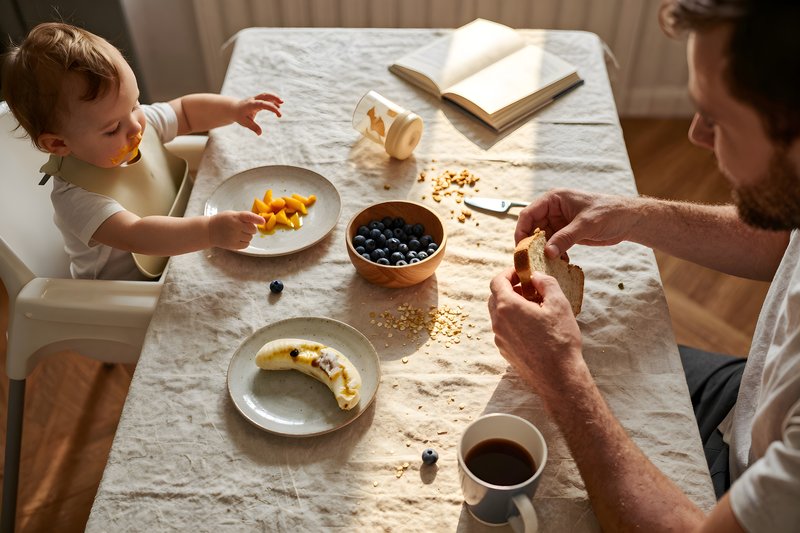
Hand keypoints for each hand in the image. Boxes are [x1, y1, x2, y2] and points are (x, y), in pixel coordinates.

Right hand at [208, 211, 263, 249]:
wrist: (209, 231)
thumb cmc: (222, 221)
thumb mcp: (232, 214)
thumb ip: (244, 217)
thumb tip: (259, 222)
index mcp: (235, 216)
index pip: (249, 216)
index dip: (257, 219)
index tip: (263, 221)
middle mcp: (235, 226)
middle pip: (253, 229)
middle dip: (251, 229)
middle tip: (244, 228)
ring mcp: (234, 236)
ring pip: (250, 237)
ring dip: (247, 235)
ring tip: (238, 233)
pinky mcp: (233, 245)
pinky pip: (246, 244)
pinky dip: (245, 242)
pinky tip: (238, 239)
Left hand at [234, 93, 282, 134]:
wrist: (233, 108)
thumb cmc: (239, 115)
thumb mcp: (244, 122)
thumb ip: (253, 127)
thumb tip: (259, 133)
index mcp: (250, 105)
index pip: (263, 104)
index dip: (271, 108)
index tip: (279, 114)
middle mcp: (253, 100)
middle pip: (265, 95)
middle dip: (274, 97)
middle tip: (282, 102)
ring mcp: (255, 99)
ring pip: (266, 95)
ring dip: (274, 98)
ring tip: (281, 104)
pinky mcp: (257, 100)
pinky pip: (266, 98)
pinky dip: (272, 101)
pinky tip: (277, 106)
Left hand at [488, 267, 581, 393]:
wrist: (559, 378)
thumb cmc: (560, 340)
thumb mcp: (559, 304)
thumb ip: (546, 283)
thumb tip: (536, 276)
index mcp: (507, 307)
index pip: (496, 281)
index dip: (508, 273)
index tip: (522, 274)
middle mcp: (498, 322)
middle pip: (495, 297)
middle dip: (510, 289)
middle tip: (529, 289)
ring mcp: (499, 339)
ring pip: (499, 314)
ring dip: (512, 306)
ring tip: (534, 308)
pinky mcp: (505, 351)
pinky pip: (504, 330)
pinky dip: (513, 322)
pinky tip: (533, 327)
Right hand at [516, 188, 641, 258]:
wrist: (628, 220)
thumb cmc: (608, 212)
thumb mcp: (586, 224)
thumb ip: (565, 238)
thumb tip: (547, 252)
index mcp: (553, 199)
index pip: (528, 214)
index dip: (521, 231)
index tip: (521, 248)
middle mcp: (552, 210)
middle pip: (532, 228)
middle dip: (530, 244)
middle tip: (529, 260)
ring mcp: (558, 223)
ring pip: (541, 239)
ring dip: (542, 252)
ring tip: (544, 264)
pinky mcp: (565, 234)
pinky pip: (553, 245)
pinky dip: (554, 255)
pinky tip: (559, 263)